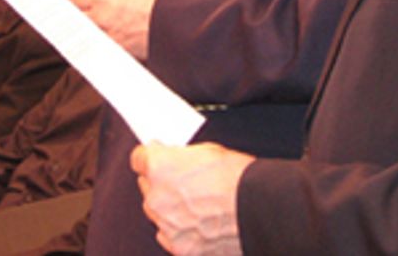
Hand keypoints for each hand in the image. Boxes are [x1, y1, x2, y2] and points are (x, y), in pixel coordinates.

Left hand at [66, 0, 161, 57]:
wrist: (174, 18)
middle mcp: (99, 17)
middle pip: (73, 16)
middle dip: (77, 11)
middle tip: (84, 8)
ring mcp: (107, 36)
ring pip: (86, 32)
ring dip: (88, 27)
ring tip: (99, 21)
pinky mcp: (117, 49)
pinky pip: (101, 44)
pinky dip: (102, 40)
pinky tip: (110, 34)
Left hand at [131, 142, 254, 255]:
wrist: (259, 210)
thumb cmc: (239, 179)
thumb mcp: (207, 151)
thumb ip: (181, 157)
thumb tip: (174, 158)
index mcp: (159, 168)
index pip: (138, 158)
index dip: (150, 156)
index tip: (157, 157)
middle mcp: (157, 198)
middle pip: (147, 187)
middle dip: (161, 183)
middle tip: (183, 181)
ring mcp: (167, 226)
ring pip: (158, 214)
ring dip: (170, 208)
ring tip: (198, 205)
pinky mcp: (181, 249)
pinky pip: (171, 237)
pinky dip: (182, 231)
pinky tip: (201, 223)